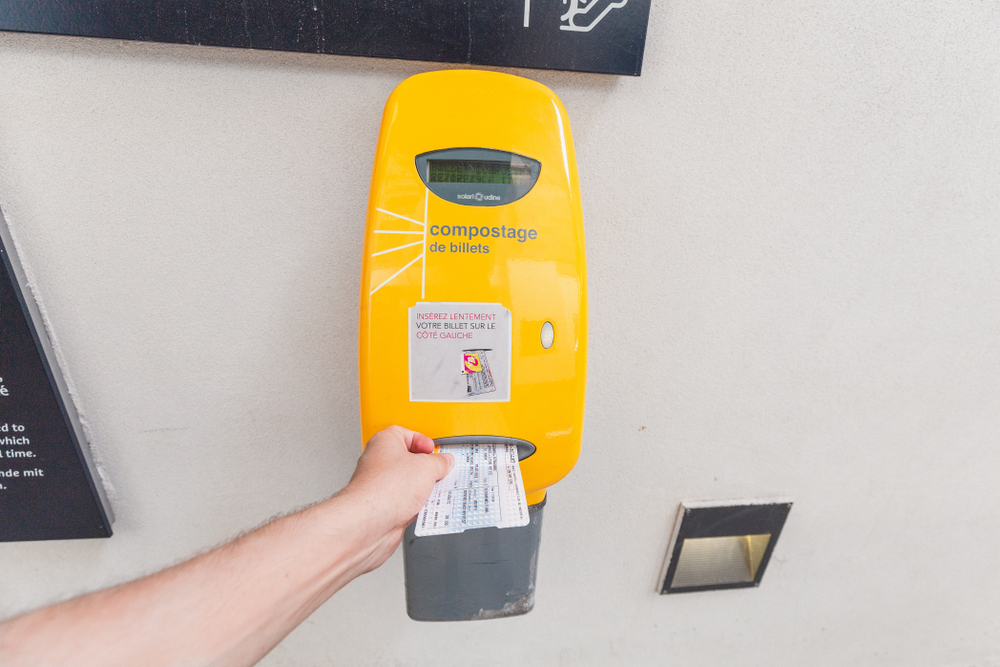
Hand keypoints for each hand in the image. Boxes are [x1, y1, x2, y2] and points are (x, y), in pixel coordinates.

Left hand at [341, 426, 453, 572]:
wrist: (369, 522)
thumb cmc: (384, 489)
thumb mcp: (427, 467)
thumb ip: (439, 462)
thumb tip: (444, 462)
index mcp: (384, 442)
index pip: (406, 433)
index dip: (422, 440)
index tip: (435, 450)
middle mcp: (379, 462)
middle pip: (408, 460)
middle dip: (426, 468)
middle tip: (438, 471)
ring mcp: (380, 485)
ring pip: (408, 483)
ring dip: (423, 488)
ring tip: (432, 491)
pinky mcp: (384, 506)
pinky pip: (406, 502)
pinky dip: (417, 505)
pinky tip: (423, 506)